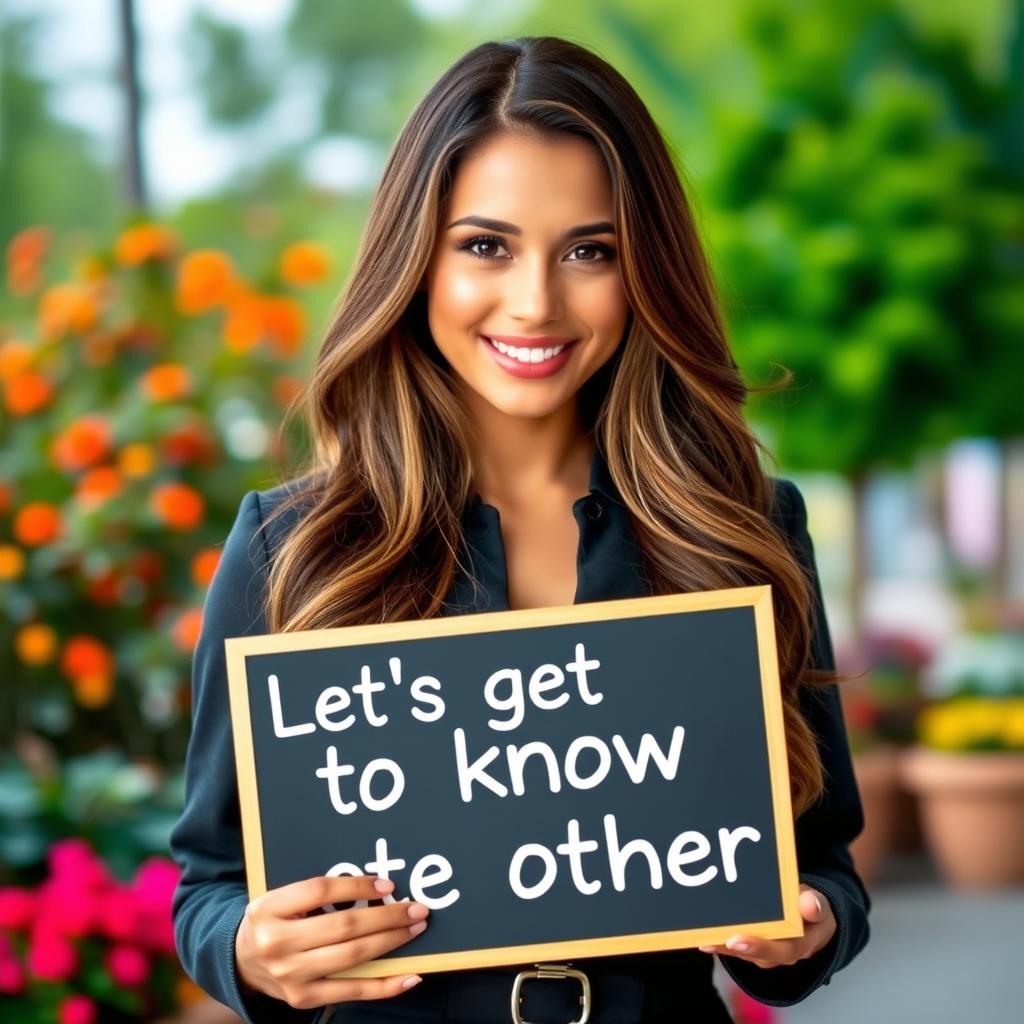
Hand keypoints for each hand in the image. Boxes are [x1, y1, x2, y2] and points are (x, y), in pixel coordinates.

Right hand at [235, 875, 428, 1009]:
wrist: (239, 962)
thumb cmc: (272, 921)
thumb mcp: (280, 898)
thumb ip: (317, 892)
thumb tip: (375, 887)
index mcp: (269, 908)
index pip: (320, 890)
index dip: (357, 885)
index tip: (387, 884)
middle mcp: (277, 943)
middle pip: (344, 926)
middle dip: (387, 916)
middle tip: (416, 908)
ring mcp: (290, 975)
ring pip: (352, 956)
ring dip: (391, 942)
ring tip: (414, 929)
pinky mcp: (303, 999)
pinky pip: (352, 992)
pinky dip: (385, 985)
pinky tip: (409, 975)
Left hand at [697, 884, 834, 968]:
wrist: (812, 919)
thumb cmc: (813, 909)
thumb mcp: (820, 904)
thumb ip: (815, 904)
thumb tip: (810, 905)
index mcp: (804, 943)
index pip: (785, 949)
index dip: (759, 946)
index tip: (736, 940)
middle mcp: (784, 952)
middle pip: (760, 955)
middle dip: (736, 947)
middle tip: (715, 940)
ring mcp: (768, 951)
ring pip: (744, 952)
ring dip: (723, 945)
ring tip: (702, 935)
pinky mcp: (755, 946)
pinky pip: (737, 946)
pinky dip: (720, 941)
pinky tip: (702, 935)